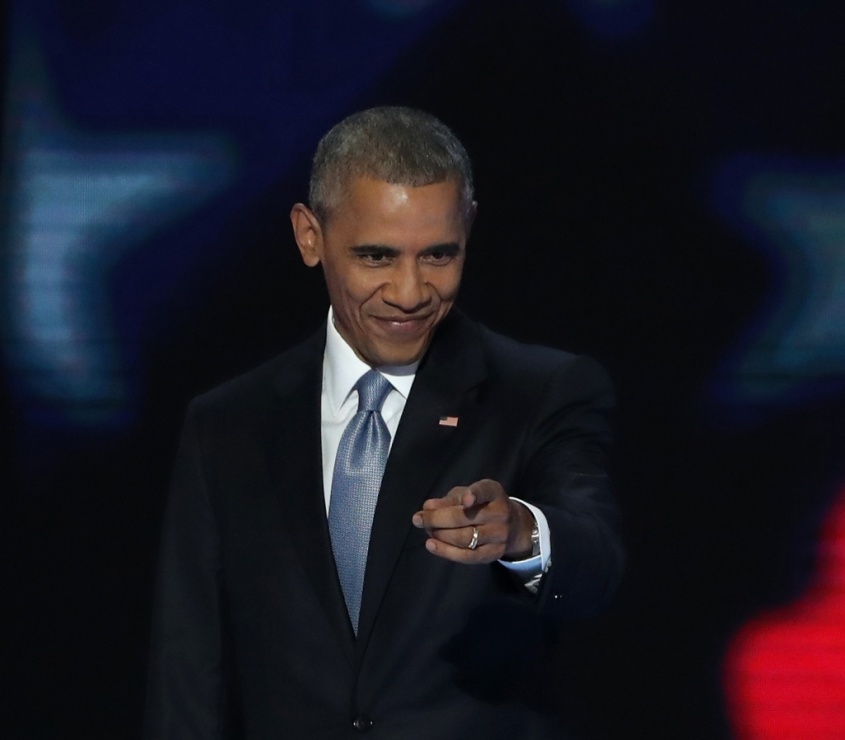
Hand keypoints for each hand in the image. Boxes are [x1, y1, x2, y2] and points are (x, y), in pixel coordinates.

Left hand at [411, 479, 534, 563]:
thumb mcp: (468, 494)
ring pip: (464, 538)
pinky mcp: (494, 554)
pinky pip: (467, 556)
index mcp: (493, 492)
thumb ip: (449, 500)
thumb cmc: (483, 505)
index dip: (475, 495)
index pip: (484, 491)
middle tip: (418, 519)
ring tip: (426, 531)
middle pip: (464, 518)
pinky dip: (446, 551)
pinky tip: (431, 545)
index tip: (465, 500)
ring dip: (440, 535)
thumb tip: (428, 506)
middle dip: (436, 518)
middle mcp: (500, 513)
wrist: (513, 526)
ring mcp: (499, 535)